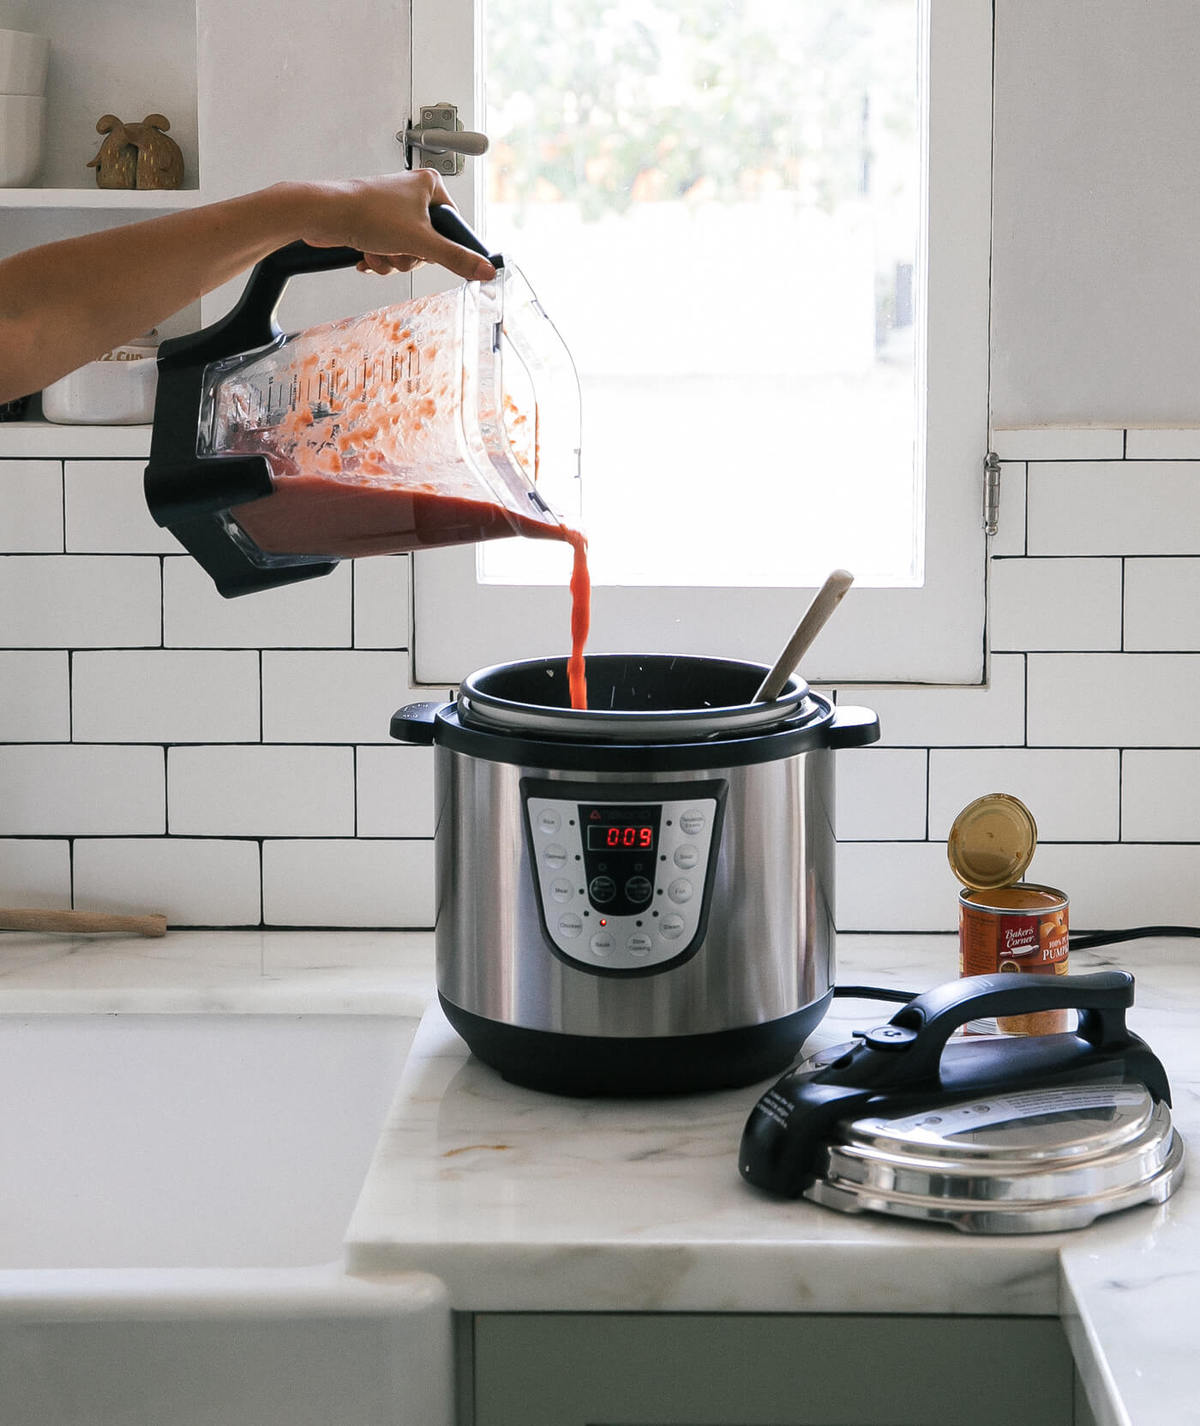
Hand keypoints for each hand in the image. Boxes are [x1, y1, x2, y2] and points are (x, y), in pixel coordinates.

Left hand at [301, 169, 495, 281]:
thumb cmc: (366, 212)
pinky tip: (366, 253)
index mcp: (429, 185)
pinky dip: (378, 258)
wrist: (324, 214)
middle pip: (429, 242)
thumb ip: (455, 258)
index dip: (441, 246)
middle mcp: (411, 194)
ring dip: (392, 260)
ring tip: (378, 250)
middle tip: (398, 250)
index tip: (429, 252)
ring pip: (406, 250)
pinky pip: (387, 250)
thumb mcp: (420, 242)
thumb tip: (485, 270)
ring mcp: (391, 209)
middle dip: (410, 256)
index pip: (452, 225)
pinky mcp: (373, 222)